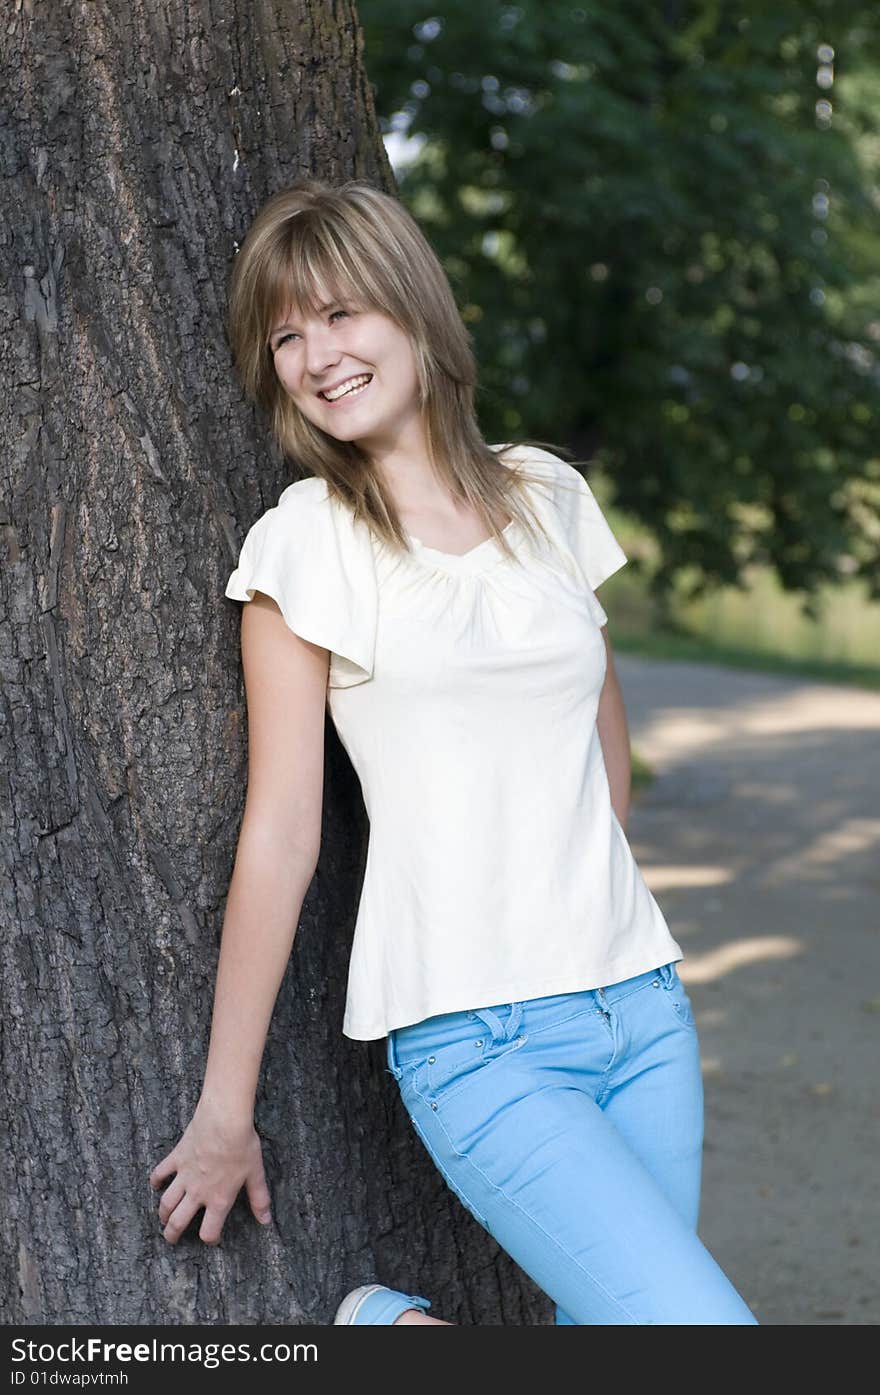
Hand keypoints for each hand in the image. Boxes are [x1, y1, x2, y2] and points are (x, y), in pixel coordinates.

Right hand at [148, 1096, 271, 1244]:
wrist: (224, 1120)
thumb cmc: (242, 1146)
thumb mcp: (255, 1174)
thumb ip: (259, 1199)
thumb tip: (265, 1220)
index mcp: (218, 1199)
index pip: (209, 1231)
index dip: (210, 1238)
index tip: (211, 1237)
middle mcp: (197, 1192)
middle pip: (178, 1222)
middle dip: (172, 1234)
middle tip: (170, 1239)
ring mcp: (184, 1176)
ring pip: (166, 1202)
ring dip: (162, 1214)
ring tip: (163, 1219)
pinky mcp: (176, 1158)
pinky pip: (160, 1173)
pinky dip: (155, 1180)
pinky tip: (155, 1184)